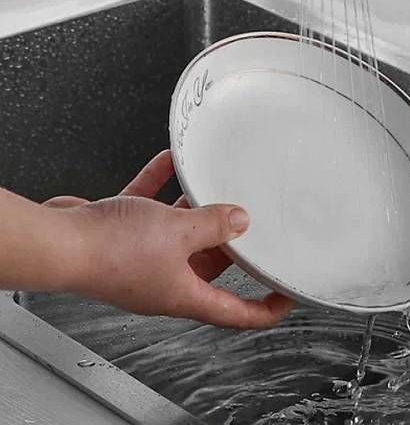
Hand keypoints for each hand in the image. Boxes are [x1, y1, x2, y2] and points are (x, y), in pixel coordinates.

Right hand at [45, 151, 291, 328]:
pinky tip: (170, 159)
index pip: (234, 312)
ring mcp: (139, 258)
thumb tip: (241, 221)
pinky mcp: (117, 233)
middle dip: (229, 244)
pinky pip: (147, 206)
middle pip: (207, 267)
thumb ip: (213, 224)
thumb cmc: (111, 250)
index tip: (287, 296)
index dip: (264, 308)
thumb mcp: (178, 232)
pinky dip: (160, 184)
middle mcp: (162, 281)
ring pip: (177, 236)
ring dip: (194, 211)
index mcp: (183, 294)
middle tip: (252, 221)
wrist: (59, 242)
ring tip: (214, 184)